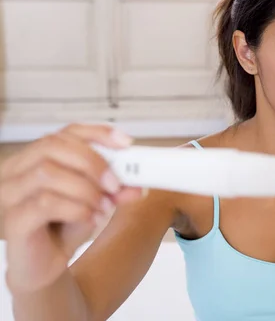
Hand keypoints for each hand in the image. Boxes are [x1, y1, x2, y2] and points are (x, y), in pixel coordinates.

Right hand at [0, 124, 142, 292]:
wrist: (44, 267)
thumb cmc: (62, 228)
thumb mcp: (95, 202)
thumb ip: (113, 190)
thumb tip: (136, 184)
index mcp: (34, 159)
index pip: (65, 132)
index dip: (97, 133)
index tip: (125, 144)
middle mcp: (16, 171)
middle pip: (53, 145)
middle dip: (92, 162)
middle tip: (115, 184)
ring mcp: (9, 194)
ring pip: (47, 172)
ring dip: (85, 189)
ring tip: (102, 207)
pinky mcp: (12, 219)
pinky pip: (45, 203)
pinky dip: (76, 209)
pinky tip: (90, 219)